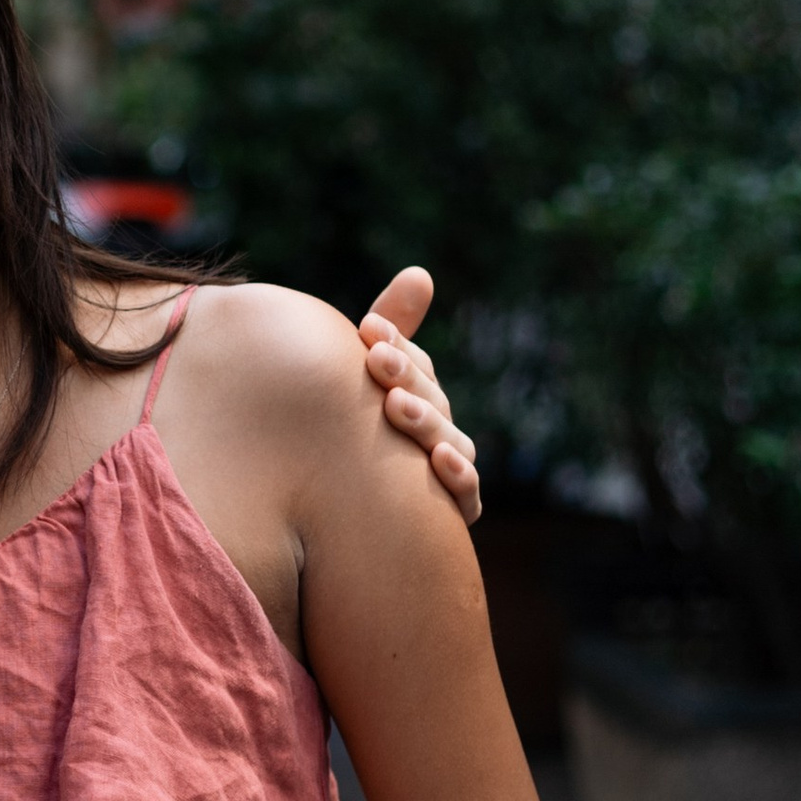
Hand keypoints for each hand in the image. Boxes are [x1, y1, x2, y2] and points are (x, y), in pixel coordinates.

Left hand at [358, 266, 479, 525]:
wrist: (335, 527)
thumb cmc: (346, 440)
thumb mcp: (358, 383)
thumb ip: (391, 331)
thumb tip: (421, 273)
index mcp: (414, 399)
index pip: (413, 367)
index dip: (395, 346)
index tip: (366, 329)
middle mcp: (437, 433)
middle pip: (431, 400)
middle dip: (404, 377)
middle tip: (376, 359)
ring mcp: (447, 473)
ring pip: (447, 442)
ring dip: (425, 421)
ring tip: (396, 406)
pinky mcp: (453, 513)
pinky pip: (464, 496)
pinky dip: (456, 477)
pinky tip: (437, 459)